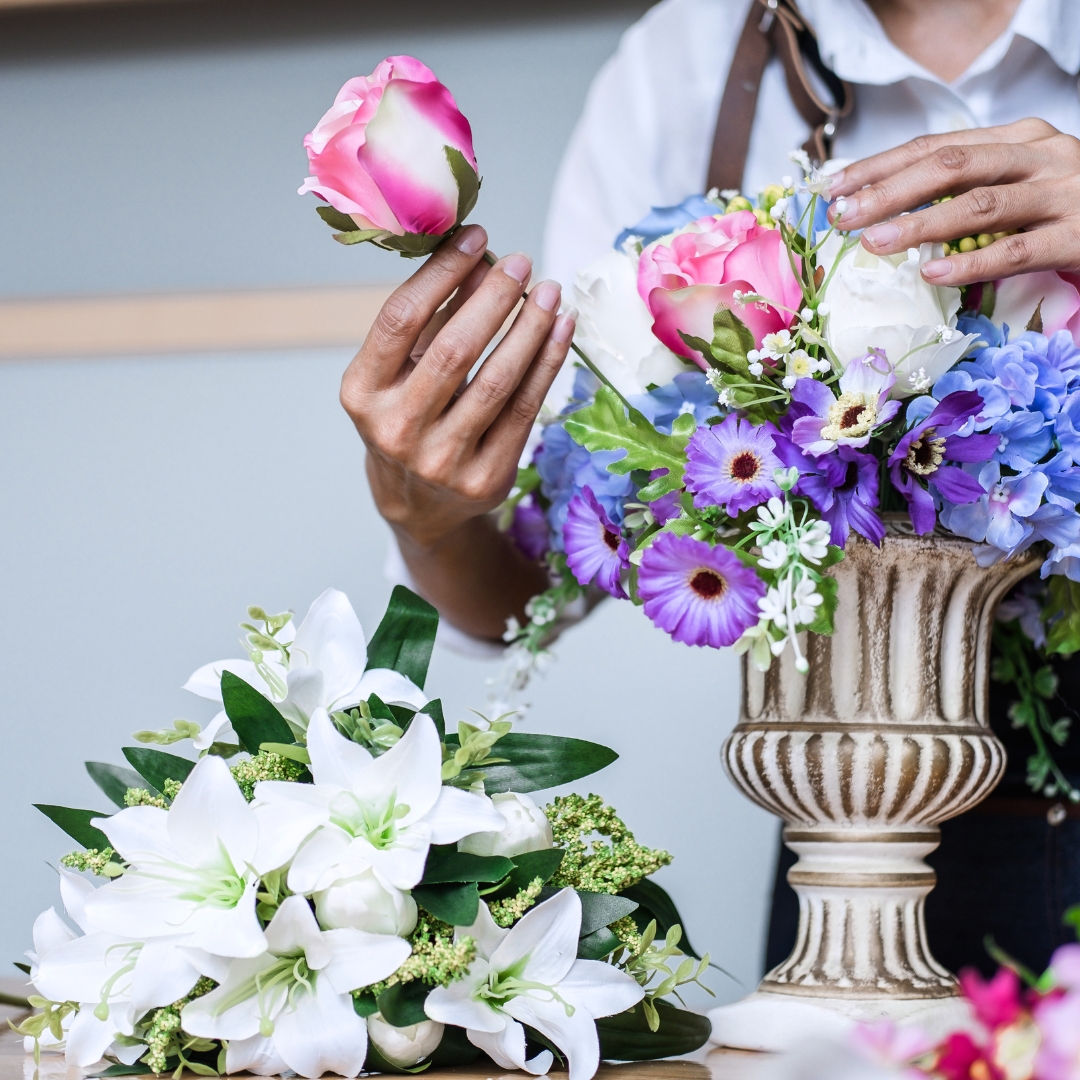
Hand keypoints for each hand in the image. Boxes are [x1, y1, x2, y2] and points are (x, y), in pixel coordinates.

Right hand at [341, 223, 574, 551]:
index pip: (401, 319)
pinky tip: (561, 330)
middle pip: (454, 350)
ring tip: (550, 291)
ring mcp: (441, 459)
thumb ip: (434, 316)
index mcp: (362, 393)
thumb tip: (479, 257)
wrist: (419, 504)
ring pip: (497, 380)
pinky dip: (547, 364)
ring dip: (530, 328)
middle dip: (494, 299)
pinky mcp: (483, 477)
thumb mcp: (403, 369)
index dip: (441, 272)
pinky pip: (523, 410)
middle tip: (522, 263)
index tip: (476, 237)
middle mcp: (396, 429)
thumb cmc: (409, 418)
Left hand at [826, 118, 1079, 286]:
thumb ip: (966, 189)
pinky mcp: (1078, 236)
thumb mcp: (1019, 184)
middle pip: (952, 165)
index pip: (935, 146)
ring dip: (921, 224)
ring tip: (874, 242)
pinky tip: (932, 272)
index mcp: (1019, 139)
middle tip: (844, 215)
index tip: (834, 188)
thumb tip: (886, 213)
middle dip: (890, 191)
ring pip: (981, 205)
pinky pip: (1017, 250)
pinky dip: (971, 262)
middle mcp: (1040, 157)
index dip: (880, 166)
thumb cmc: (1066, 209)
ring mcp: (1062, 194)